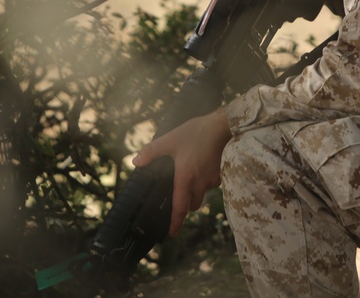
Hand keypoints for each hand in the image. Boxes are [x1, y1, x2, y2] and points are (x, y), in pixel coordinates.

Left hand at [132, 107, 231, 234]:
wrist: (223, 126)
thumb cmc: (197, 133)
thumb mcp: (170, 139)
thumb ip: (152, 151)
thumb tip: (136, 162)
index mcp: (185, 178)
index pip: (180, 208)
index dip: (175, 223)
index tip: (171, 233)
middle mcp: (200, 183)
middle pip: (193, 204)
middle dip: (187, 205)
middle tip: (180, 198)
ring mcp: (213, 179)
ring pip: (204, 193)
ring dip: (197, 192)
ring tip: (192, 178)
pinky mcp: (222, 172)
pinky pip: (213, 183)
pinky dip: (207, 180)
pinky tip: (204, 166)